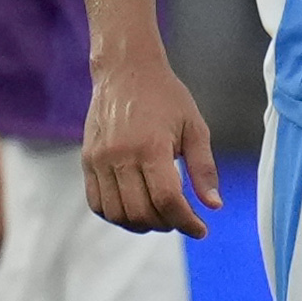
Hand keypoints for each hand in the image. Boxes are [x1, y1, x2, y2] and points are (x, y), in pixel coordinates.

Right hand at [83, 44, 221, 234]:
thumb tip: (214, 205)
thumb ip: (204, 168)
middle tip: (182, 220)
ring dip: (141, 225)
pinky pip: (97, 203)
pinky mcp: (87, 161)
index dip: (186, 222)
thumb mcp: (195, 127)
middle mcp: (121, 155)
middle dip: (167, 225)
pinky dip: (117, 216)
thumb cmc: (164, 96)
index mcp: (151, 146)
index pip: (166, 200)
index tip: (200, 229)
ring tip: (160, 217)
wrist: (125, 71)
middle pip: (141, 212)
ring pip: (117, 214)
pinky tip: (136, 209)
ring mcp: (99, 160)